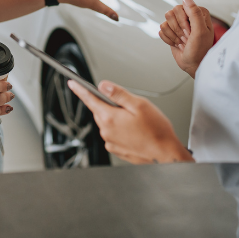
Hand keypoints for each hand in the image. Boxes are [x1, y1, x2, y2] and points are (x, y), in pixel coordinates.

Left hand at [68, 79, 192, 163]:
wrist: (166, 155)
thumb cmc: (157, 131)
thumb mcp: (140, 104)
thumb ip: (119, 94)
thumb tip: (103, 85)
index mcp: (110, 117)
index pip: (89, 99)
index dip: (80, 89)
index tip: (72, 83)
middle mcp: (106, 131)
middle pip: (100, 110)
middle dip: (109, 104)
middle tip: (128, 106)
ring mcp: (110, 141)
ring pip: (106, 122)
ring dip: (116, 117)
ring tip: (136, 120)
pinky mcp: (116, 149)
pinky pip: (112, 133)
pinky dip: (119, 129)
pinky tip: (134, 130)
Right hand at [158, 0, 214, 77]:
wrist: (193, 65)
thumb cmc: (200, 50)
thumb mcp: (200, 32)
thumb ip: (194, 13)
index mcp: (198, 13)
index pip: (181, 7)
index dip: (183, 21)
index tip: (190, 32)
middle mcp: (188, 16)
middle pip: (171, 13)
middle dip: (177, 29)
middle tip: (186, 38)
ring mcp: (178, 24)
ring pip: (165, 21)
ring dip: (173, 35)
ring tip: (182, 42)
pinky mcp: (171, 31)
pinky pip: (161, 30)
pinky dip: (168, 39)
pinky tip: (177, 44)